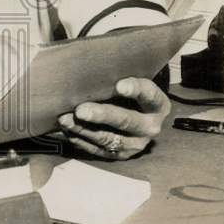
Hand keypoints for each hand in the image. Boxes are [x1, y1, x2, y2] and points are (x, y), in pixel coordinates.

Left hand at [54, 77, 170, 159]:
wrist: (137, 115)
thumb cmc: (129, 91)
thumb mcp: (133, 81)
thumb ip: (120, 77)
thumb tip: (94, 69)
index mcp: (158, 105)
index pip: (149, 94)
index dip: (135, 89)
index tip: (120, 85)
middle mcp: (149, 127)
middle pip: (126, 121)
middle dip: (101, 115)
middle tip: (81, 110)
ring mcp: (134, 144)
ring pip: (107, 138)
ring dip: (83, 129)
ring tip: (65, 120)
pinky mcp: (119, 155)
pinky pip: (97, 149)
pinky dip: (79, 139)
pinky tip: (66, 129)